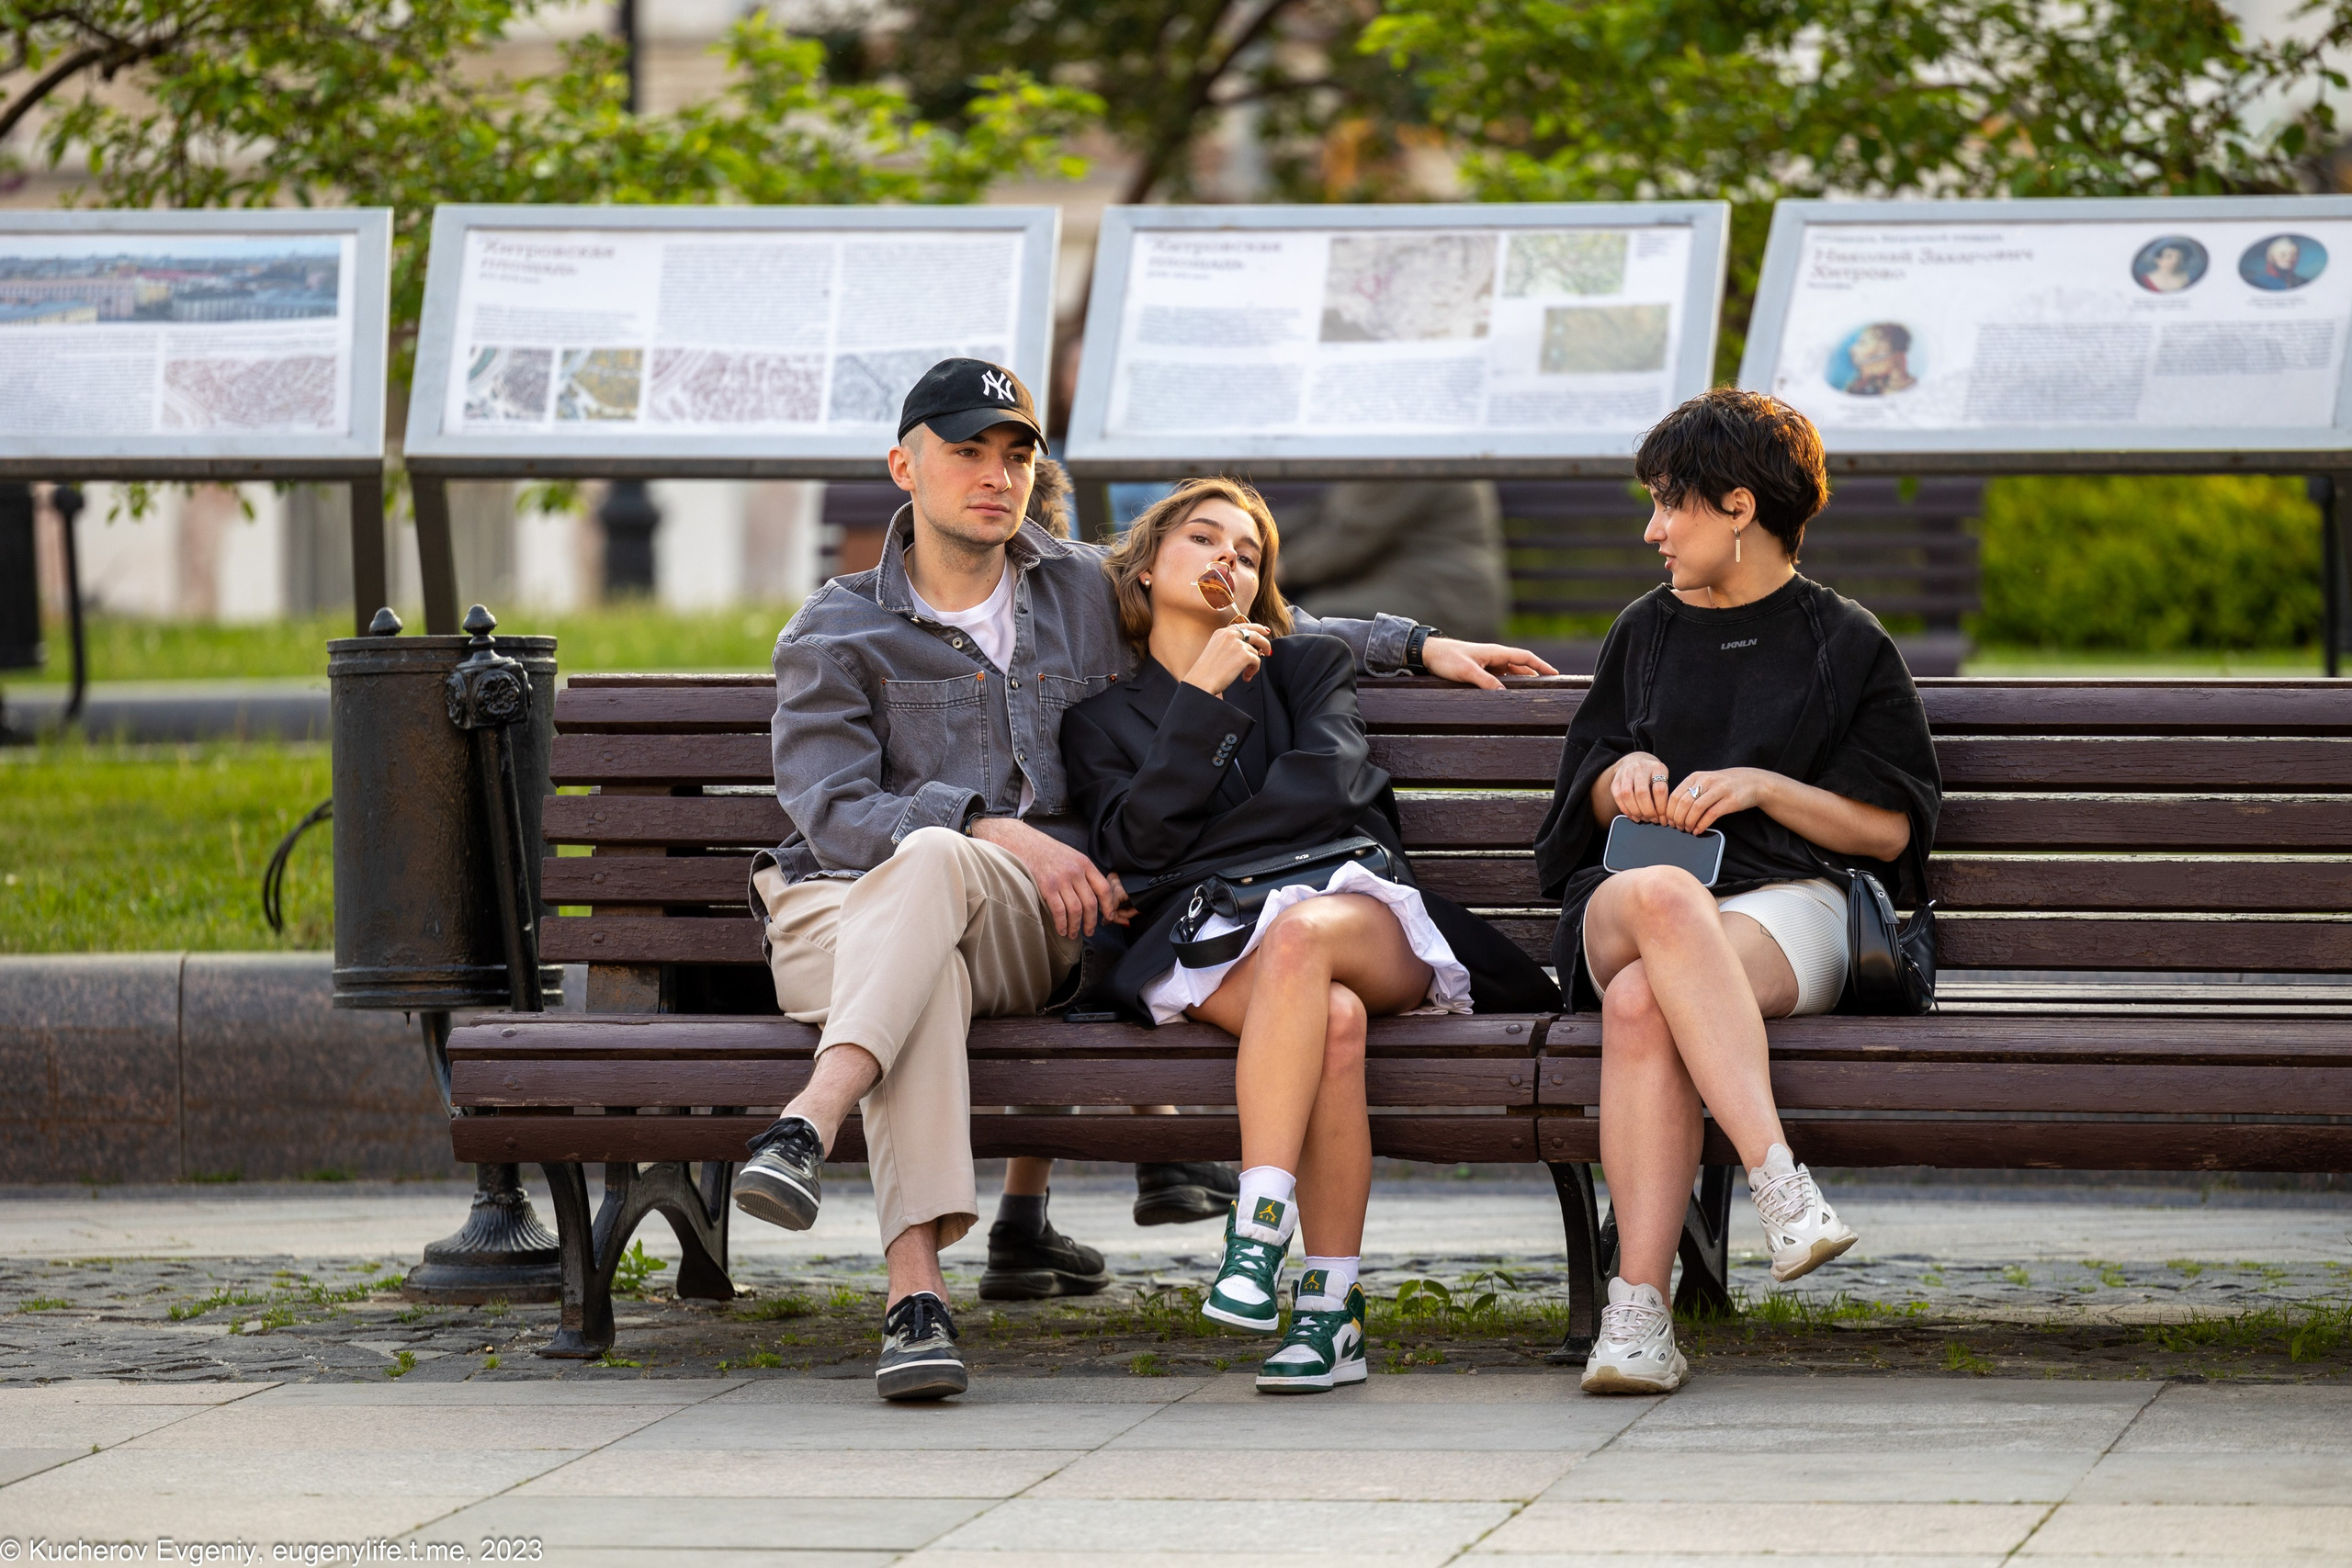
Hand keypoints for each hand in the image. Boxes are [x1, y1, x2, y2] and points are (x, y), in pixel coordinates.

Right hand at [970, 817, 1130, 936]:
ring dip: (1076, 926)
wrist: (1024, 843)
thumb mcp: (1070, 856)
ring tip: (1073, 933)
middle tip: (1089, 931)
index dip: (1108, 906)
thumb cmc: (1046, 851)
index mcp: (1084, 863)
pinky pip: (1059, 910)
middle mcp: (1075, 871)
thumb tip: (1092, 894)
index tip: (1108, 917)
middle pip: (1090, 903)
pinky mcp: (1047, 886)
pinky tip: (1061, 929)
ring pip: (1076, 909)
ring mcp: (1061, 879)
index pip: (1103, 888)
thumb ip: (1082, 872)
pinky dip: (1062, 923)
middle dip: (1091, 922)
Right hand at [1181, 620, 1270, 695]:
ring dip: (1254, 662)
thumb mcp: (1215, 650)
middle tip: (1268, 651)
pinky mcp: (1244, 654)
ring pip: (1256, 650)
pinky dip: (1253, 670)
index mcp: (1222, 632)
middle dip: (1264, 642)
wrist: (1201, 680)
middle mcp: (1230, 634)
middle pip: (1256, 633)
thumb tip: (1248, 647)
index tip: (1264, 632)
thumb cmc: (1206, 671)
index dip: (1257, 628)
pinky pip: (1257, 661)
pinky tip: (1245, 676)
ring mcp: (1237, 643)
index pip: (1243, 626)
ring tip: (1247, 672)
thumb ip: (1229, 644)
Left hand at [1420, 637, 1558, 689]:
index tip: (1555, 675)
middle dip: (1536, 675)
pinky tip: (1510, 694)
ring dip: (1522, 681)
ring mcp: (1488, 663)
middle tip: (1549, 688)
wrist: (1429, 653)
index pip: (1525, 657)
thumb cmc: (1447, 658)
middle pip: (1522, 666)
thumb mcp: (1467, 671)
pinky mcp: (1480, 669)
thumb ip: (1486, 682)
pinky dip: (1508, 684)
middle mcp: (1495, 656)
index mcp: (1496, 652)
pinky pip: (1500, 677)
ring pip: (1511, 672)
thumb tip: (1504, 694)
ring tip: (1533, 693)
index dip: (1542, 666)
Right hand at [1608, 752, 1673, 823]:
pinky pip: (1618, 797)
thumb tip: (1664, 817)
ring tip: (1642, 818)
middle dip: (1647, 811)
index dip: (1661, 807)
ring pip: (1627, 795)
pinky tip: (1633, 815)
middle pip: (1642, 793)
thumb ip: (1664, 794)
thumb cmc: (1652, 774)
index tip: (1663, 817)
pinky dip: (1625, 809)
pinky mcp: (1616, 781)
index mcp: (1656, 768)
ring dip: (1635, 811)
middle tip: (1652, 819)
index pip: (1659, 789)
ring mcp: (1626, 773)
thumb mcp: (1663, 777)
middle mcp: (1640, 768)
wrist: (1635, 760)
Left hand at [1664, 767, 1776, 833]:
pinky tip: (1698, 830)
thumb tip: (1672, 812)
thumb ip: (1690, 792)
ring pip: (1696, 809)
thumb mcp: (1705, 782)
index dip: (1669, 811)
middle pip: (1684, 803)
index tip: (1668, 821)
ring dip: (1689, 822)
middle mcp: (1706, 781)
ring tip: (1688, 829)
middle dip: (1678, 819)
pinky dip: (1702, 825)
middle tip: (1678, 827)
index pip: (1675, 795)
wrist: (1752, 782)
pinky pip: (1711, 815)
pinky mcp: (1731, 800)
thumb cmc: (1725, 785)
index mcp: (1696, 776)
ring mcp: (1719, 790)